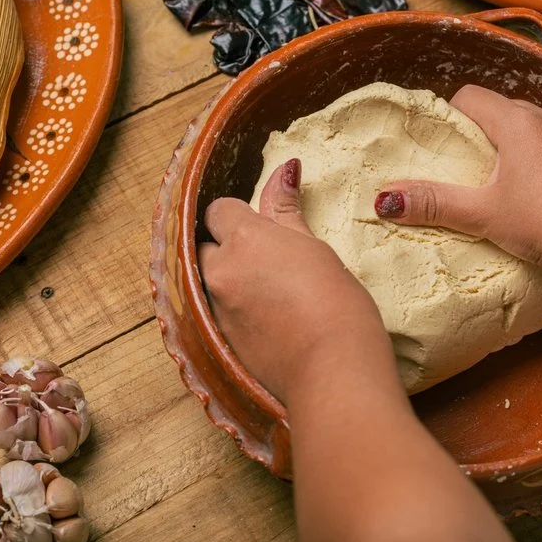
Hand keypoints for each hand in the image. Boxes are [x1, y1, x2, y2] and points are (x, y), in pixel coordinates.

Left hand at [198, 159, 390, 402]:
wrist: (332, 371)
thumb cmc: (337, 304)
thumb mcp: (315, 248)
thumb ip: (287, 211)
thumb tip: (285, 170)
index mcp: (244, 239)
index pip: (219, 209)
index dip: (239, 215)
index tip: (264, 228)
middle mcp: (220, 271)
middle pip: (205, 246)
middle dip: (226, 249)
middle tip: (265, 261)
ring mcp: (215, 309)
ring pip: (208, 281)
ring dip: (227, 280)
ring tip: (267, 293)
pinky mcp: (219, 342)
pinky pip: (214, 313)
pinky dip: (232, 310)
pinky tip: (264, 319)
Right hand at [374, 84, 541, 272]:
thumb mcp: (483, 216)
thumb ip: (434, 203)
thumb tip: (384, 198)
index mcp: (516, 122)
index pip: (471, 96)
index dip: (453, 116)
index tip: (448, 147)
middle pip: (507, 112)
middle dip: (490, 137)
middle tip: (477, 174)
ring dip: (528, 150)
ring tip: (520, 187)